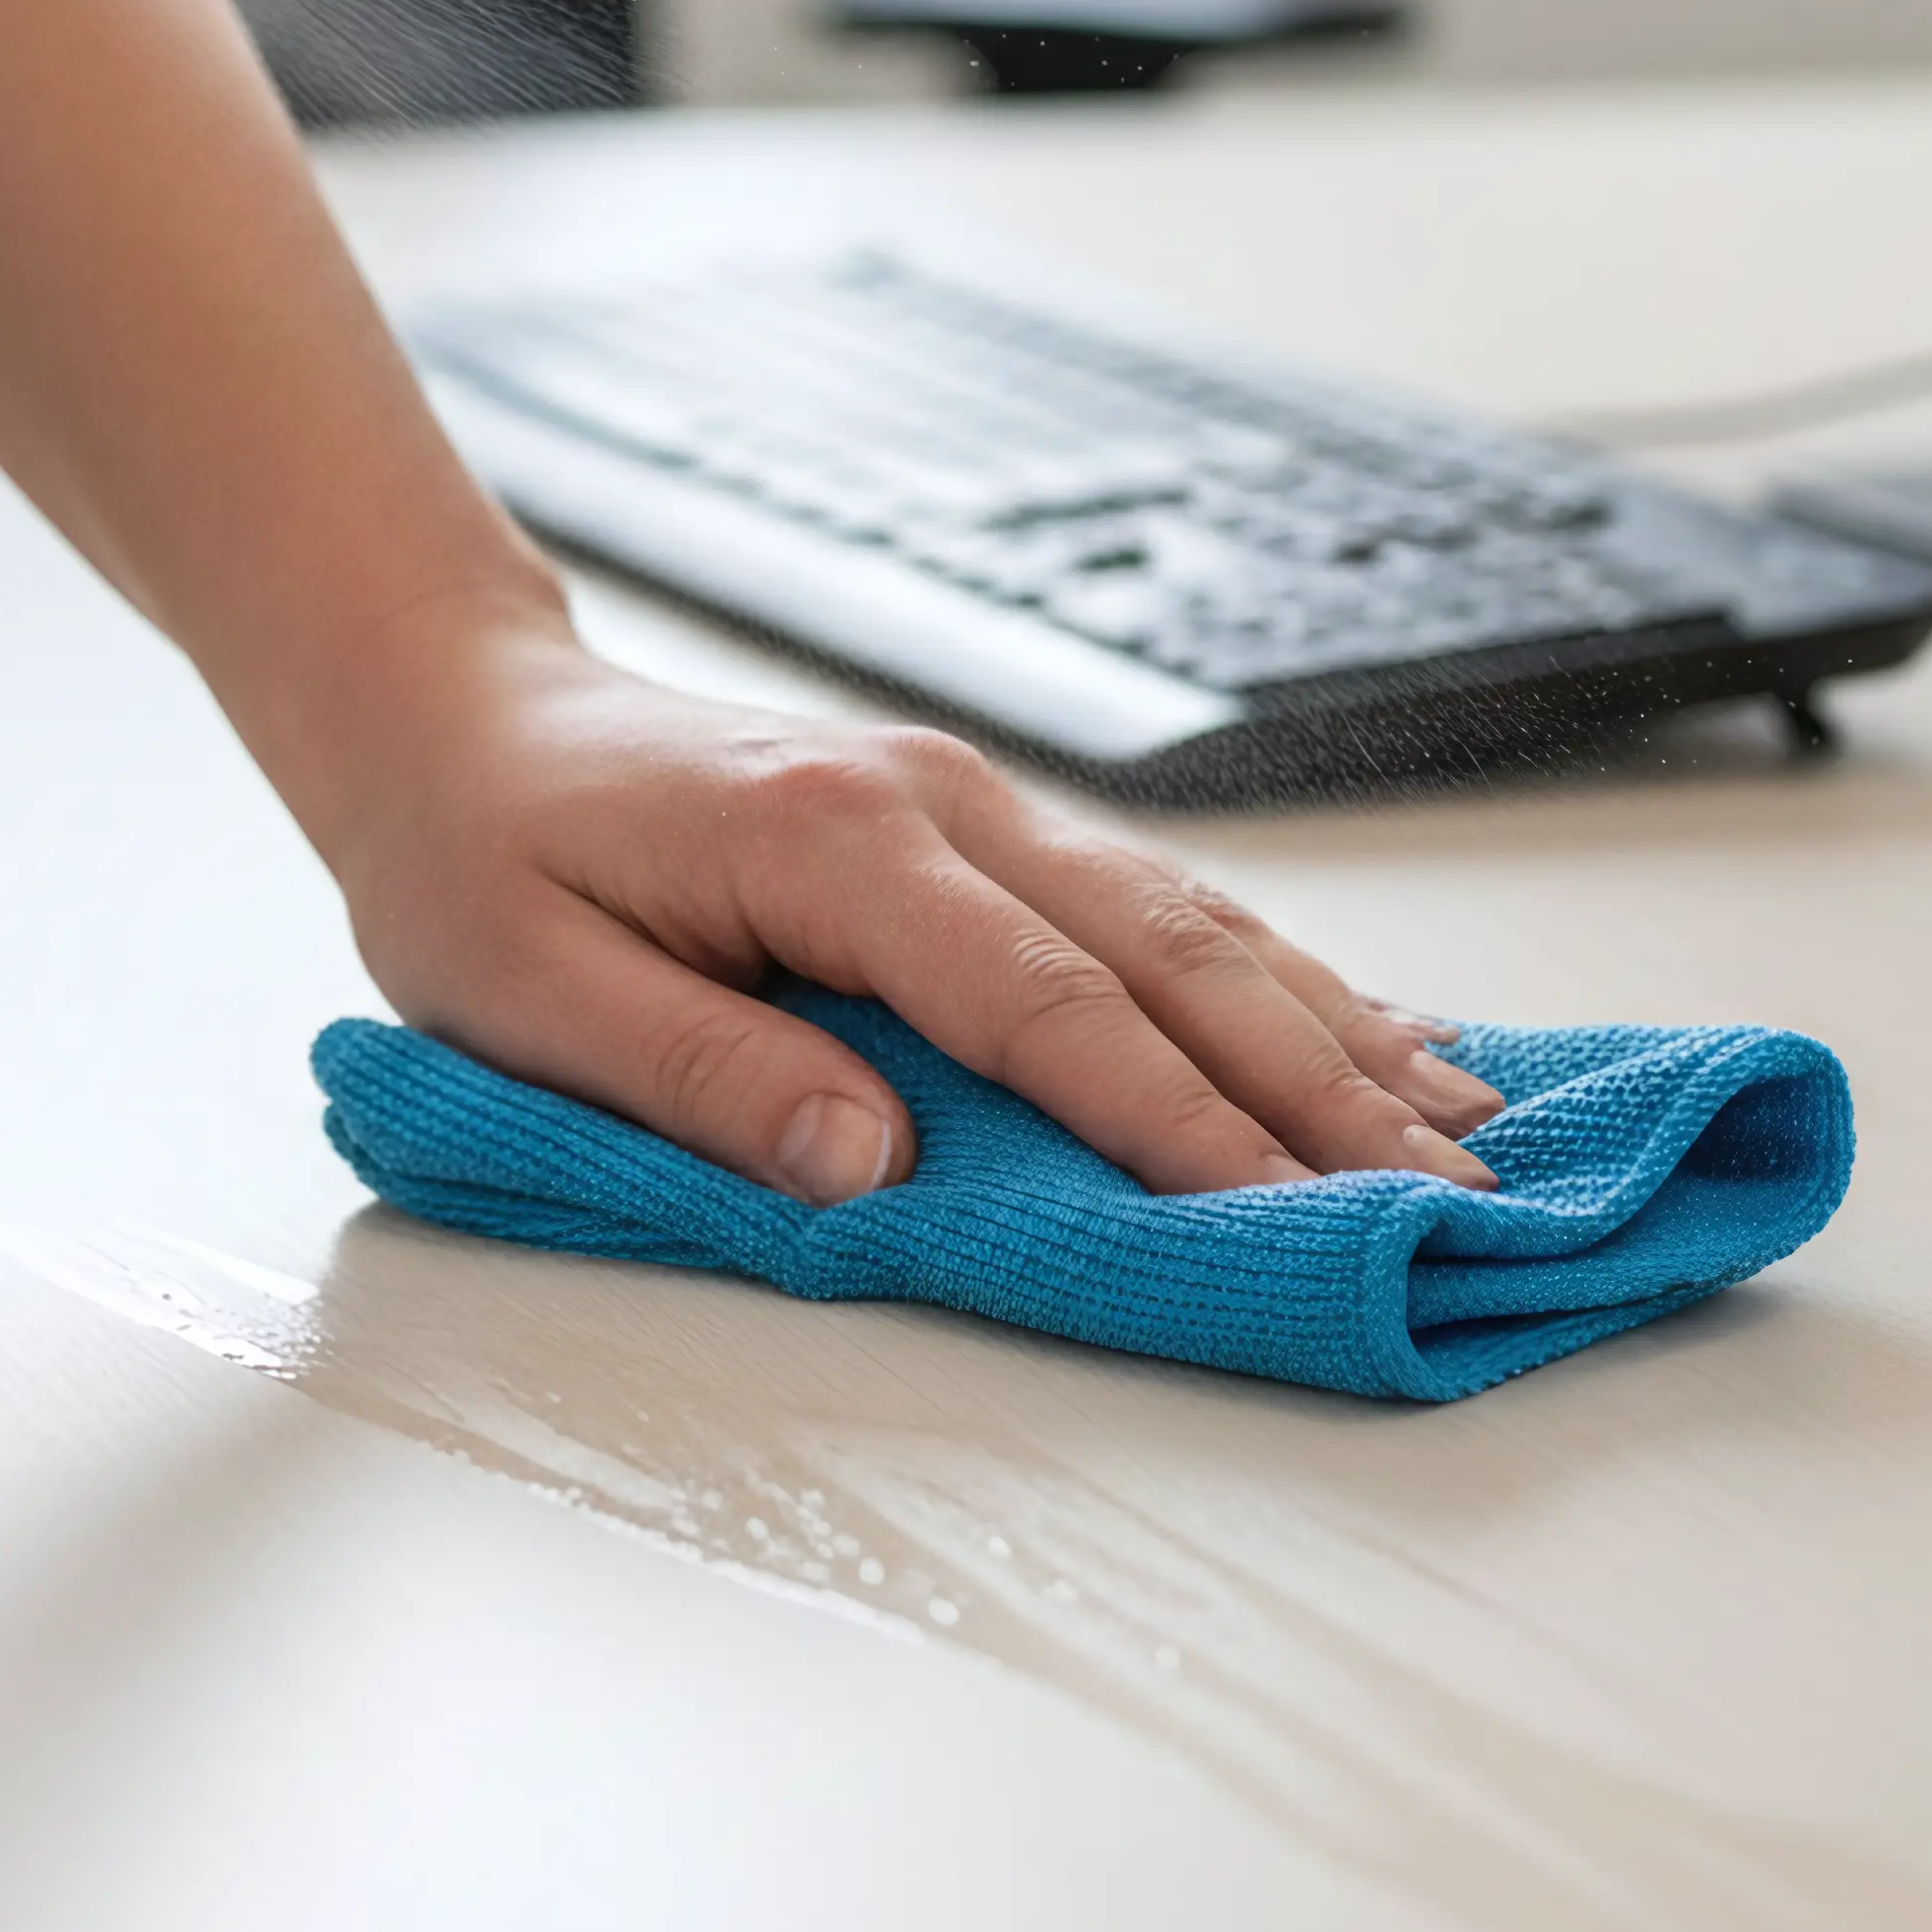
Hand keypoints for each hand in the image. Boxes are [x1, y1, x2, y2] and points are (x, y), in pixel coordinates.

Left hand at [318, 610, 1502, 1200]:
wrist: (453, 710)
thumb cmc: (474, 854)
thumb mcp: (523, 988)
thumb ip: (701, 1074)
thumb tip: (871, 1172)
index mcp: (832, 844)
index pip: (1049, 1009)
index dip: (1183, 1128)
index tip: (1310, 1222)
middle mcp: (933, 802)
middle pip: (1170, 957)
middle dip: (1325, 1091)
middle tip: (1464, 1210)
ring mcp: (967, 800)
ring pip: (1192, 921)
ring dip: (1334, 1030)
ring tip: (1477, 1136)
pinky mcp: (974, 822)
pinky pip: (1153, 904)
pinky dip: (1275, 977)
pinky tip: (1366, 1034)